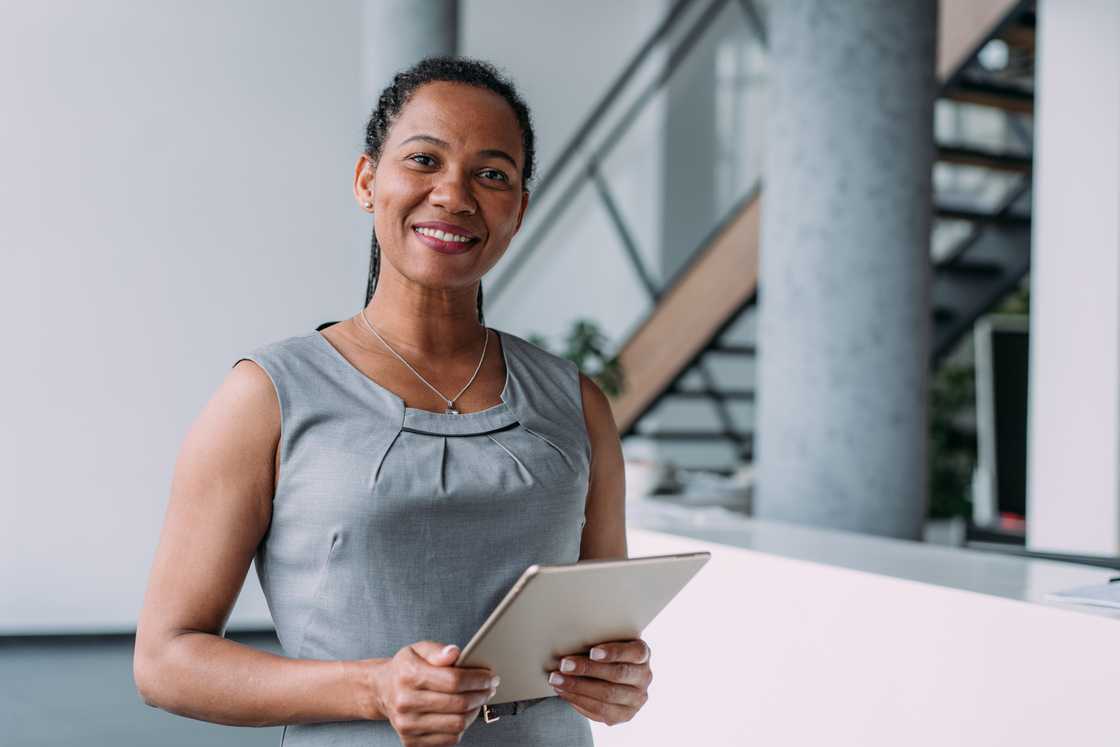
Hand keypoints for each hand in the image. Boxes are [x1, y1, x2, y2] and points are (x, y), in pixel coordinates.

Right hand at [370, 641, 498, 746]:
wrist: (382, 691)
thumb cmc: (405, 669)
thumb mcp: (418, 650)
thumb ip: (438, 650)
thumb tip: (454, 653)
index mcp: (408, 675)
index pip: (453, 680)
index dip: (478, 679)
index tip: (490, 677)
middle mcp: (405, 702)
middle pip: (458, 703)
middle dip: (481, 695)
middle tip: (490, 687)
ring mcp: (407, 725)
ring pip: (456, 724)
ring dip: (475, 712)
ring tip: (479, 700)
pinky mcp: (411, 741)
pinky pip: (448, 739)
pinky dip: (462, 727)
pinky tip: (464, 714)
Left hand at [548, 638, 651, 725]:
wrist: (612, 676)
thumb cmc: (605, 653)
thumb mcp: (608, 641)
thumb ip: (598, 640)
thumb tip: (570, 640)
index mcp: (643, 654)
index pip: (634, 652)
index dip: (614, 652)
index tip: (592, 652)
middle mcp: (644, 677)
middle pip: (617, 674)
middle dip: (587, 670)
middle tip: (564, 665)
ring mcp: (637, 699)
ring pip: (608, 695)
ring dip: (578, 688)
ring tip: (557, 680)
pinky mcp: (625, 715)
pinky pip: (601, 711)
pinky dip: (579, 701)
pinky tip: (563, 692)